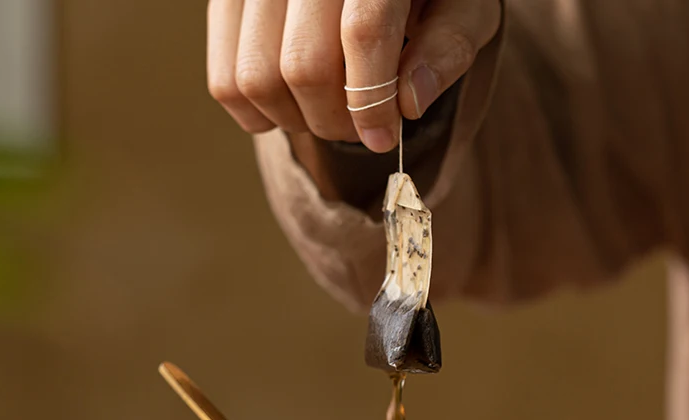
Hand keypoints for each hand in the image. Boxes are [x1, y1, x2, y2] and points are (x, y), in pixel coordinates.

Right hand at [207, 0, 500, 152]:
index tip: (383, 138)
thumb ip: (449, 43)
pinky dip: (257, 113)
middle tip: (360, 126)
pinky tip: (294, 105)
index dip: (373, 101)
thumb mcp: (464, 4)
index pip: (362, 32)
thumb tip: (408, 102)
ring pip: (257, 77)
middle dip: (336, 119)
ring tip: (329, 111)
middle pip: (304, 64)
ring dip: (297, 120)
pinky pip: (224, 80)